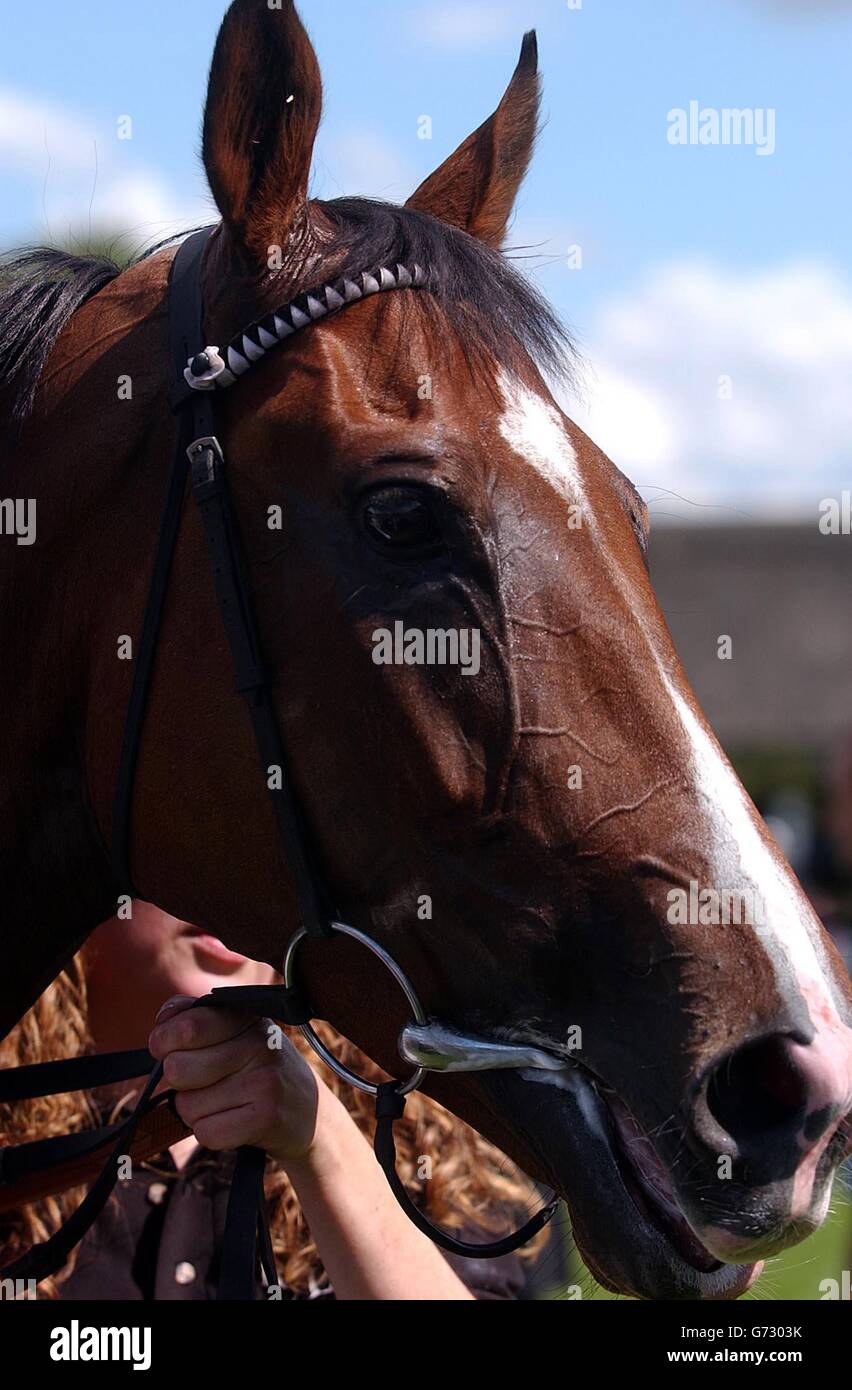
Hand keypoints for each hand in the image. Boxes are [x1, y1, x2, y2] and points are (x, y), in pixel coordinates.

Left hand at [148, 997, 319, 1161]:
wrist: (312, 1114)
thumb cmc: (258, 1070)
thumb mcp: (237, 1033)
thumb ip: (193, 1018)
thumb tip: (163, 1021)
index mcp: (246, 1017)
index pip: (185, 1026)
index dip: (163, 1042)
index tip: (169, 1050)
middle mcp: (258, 1043)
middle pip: (177, 1069)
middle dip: (180, 1084)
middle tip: (204, 1084)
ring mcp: (264, 1080)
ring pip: (188, 1106)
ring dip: (197, 1113)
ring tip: (227, 1104)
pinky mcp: (266, 1117)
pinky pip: (206, 1133)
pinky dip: (211, 1134)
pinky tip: (234, 1123)